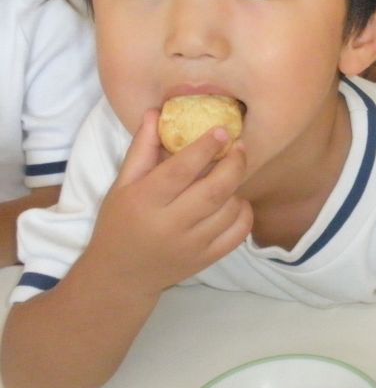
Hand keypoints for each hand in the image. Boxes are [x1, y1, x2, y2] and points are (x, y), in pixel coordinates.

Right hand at [85, 110, 252, 295]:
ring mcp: (191, 245)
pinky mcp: (206, 260)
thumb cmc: (120, 222)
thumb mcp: (123, 184)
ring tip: (229, 175)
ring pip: (229, 210)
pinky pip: (238, 233)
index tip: (222, 130)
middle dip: (234, 164)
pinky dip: (244, 213)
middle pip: (214, 190)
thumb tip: (156, 112)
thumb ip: (142, 148)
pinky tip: (234, 202)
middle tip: (239, 146)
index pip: (181, 170)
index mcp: (146, 201)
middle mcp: (170, 225)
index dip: (205, 148)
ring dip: (236, 188)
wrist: (120, 275)